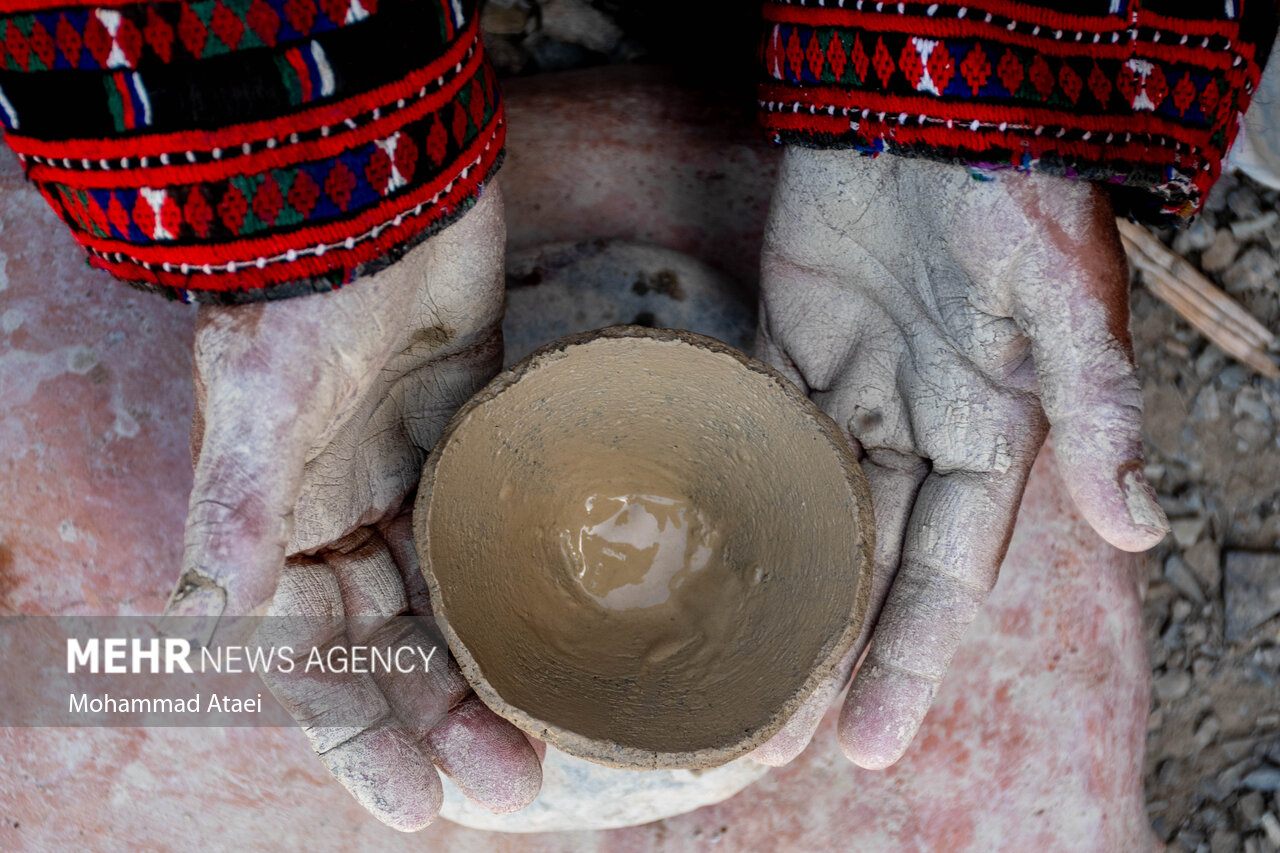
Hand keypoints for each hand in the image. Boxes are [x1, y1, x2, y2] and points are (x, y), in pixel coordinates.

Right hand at [160, 185, 542, 829]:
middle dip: (439, 724)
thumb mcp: (263, 396)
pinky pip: (491, 547)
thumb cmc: (313, 288)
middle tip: (514, 784)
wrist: (390, 192)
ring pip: (445, 611)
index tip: (419, 808)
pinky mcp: (468, 451)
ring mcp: (407, 488)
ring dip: (486, 675)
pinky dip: (518, 598)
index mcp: (275, 530)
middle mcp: (338, 521)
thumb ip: (238, 506)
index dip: (359, 741)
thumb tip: (209, 620)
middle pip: (386, 653)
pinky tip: (567, 637)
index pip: (309, 665)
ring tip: (549, 736)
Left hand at [749, 149, 1168, 768]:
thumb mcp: (1063, 298)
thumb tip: (1138, 529)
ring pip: (807, 508)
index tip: (869, 739)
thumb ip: (1097, 406)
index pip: (948, 574)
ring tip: (718, 657)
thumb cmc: (1007, 189)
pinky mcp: (791, 344)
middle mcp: (919, 426)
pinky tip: (692, 540)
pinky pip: (756, 428)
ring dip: (771, 579)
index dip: (910, 658)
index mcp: (989, 435)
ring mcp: (851, 387)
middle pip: (870, 561)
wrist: (923, 96)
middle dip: (829, 646)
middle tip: (769, 732)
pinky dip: (729, 483)